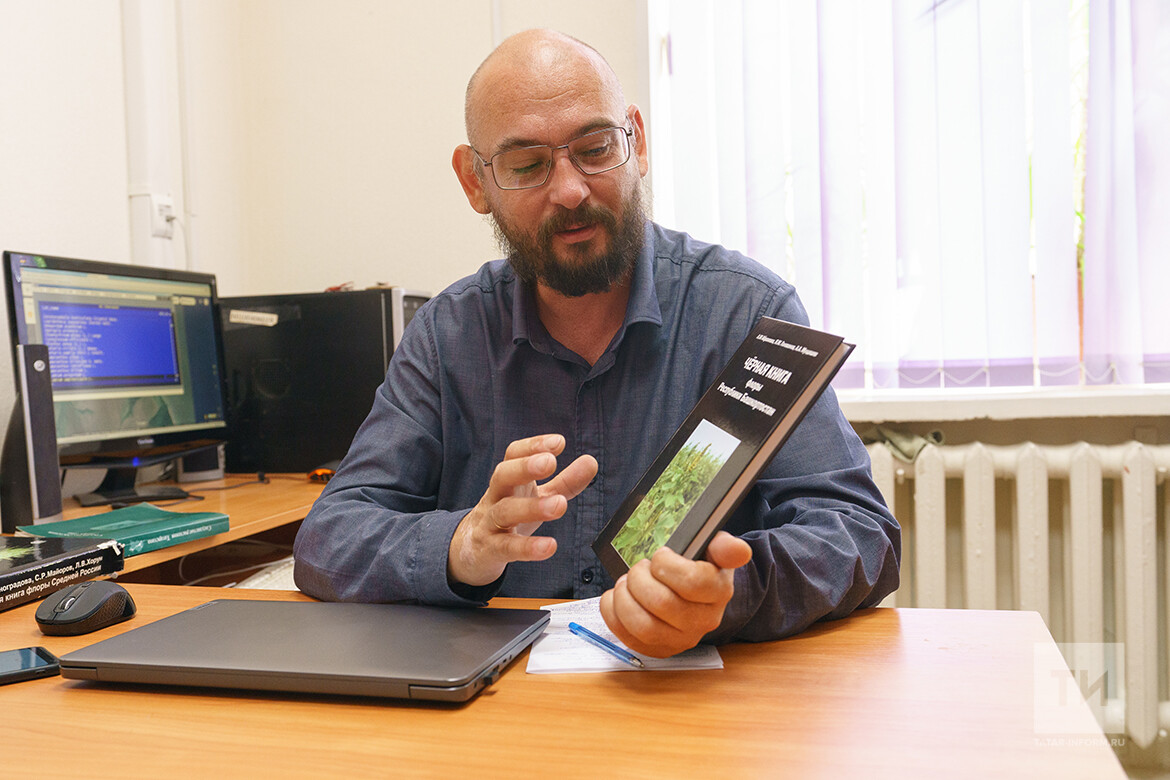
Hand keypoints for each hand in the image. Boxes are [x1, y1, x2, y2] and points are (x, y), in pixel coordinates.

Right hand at [448, 434, 597, 587]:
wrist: (471, 551)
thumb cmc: (508, 518)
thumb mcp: (536, 498)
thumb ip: (564, 482)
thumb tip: (591, 461)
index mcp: (508, 480)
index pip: (513, 454)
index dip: (533, 446)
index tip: (558, 442)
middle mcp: (496, 497)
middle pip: (502, 475)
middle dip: (525, 467)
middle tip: (550, 462)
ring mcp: (489, 523)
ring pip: (505, 511)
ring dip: (532, 507)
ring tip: (560, 505)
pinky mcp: (490, 550)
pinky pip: (506, 547)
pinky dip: (527, 547)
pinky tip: (549, 546)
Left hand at [599, 532, 751, 657]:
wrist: (698, 594)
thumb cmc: (701, 566)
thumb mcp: (715, 549)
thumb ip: (725, 546)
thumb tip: (738, 550)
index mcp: (719, 592)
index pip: (693, 582)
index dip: (667, 565)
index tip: (660, 554)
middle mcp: (704, 621)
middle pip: (663, 604)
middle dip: (640, 579)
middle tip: (640, 567)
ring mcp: (681, 640)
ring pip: (643, 626)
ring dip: (625, 599)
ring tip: (626, 583)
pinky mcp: (660, 649)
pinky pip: (628, 638)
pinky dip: (613, 614)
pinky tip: (618, 597)